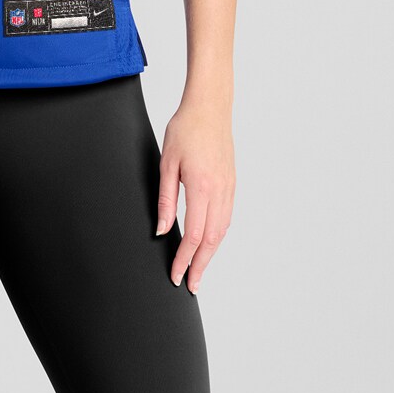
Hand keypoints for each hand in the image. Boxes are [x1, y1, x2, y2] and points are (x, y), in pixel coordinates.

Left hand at [156, 96, 234, 292]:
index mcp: (201, 187)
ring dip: (210, 255)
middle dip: (200, 266)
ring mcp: (229, 188)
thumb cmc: (185, 129)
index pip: (192, 235)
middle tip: (191, 285)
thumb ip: (165, 200)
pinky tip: (209, 245)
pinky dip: (218, 237)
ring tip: (199, 270)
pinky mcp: (232, 184)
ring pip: (222, 232)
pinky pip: (227, 218)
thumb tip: (161, 230)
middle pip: (211, 241)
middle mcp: (220, 191)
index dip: (184, 259)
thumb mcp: (166, 164)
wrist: (210, 107)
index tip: (176, 275)